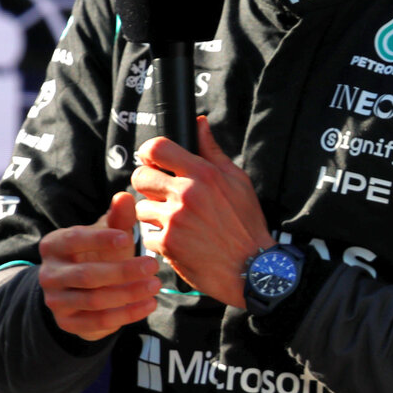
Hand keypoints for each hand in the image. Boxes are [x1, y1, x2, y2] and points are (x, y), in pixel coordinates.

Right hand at [37, 190, 159, 341]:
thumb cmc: (99, 252)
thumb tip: (125, 196)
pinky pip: (98, 322)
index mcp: (54, 245)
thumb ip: (118, 217)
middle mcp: (49, 273)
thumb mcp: (108, 234)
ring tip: (156, 285)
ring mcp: (55, 301)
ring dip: (129, 294)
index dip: (100, 239)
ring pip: (94, 300)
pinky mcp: (67, 323)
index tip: (128, 237)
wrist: (82, 289)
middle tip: (153, 265)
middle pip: (86, 274)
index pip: (74, 239)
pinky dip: (126, 315)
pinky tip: (148, 305)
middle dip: (123, 271)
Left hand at [132, 116, 274, 307]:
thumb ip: (212, 151)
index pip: (158, 148)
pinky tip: (178, 242)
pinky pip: (147, 236)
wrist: (251, 268)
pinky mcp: (167, 244)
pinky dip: (159, 240)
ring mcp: (174, 220)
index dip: (150, 153)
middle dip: (147, 184)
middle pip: (140, 177)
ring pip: (141, 208)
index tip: (154, 161)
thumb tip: (200, 124)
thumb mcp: (237, 181)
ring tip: (175, 223)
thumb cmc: (246, 223)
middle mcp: (186, 194)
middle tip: (161, 194)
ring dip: (153, 215)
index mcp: (203, 174)